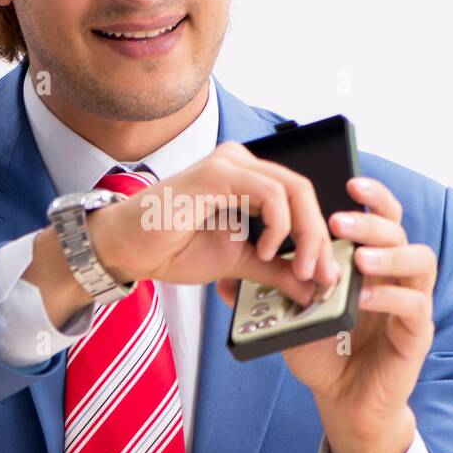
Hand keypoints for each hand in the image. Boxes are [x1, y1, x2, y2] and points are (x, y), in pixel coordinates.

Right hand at [91, 141, 340, 308]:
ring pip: (293, 190)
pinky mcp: (217, 174)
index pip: (299, 198)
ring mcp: (229, 164)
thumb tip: (311, 288)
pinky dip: (278, 226)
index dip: (318, 237)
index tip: (326, 276)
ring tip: (298, 269)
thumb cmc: (170, 246)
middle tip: (321, 275)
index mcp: (247, 179)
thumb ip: (275, 271)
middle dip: (318, 238)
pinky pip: (270, 194)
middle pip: (303, 191)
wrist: (125, 248)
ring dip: (305, 235)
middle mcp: (241, 163)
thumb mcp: (237, 263)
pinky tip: (264, 250)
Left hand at [216, 175, 436, 452]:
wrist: (343, 401)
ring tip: (357, 257)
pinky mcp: (417, 334)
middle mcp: (396, 275)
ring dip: (389, 253)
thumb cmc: (323, 352)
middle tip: (337, 220)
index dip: (372, 195)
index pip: (380, 216)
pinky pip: (414, 305)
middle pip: (400, 229)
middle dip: (370, 220)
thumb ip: (266, 292)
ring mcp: (411, 303)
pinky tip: (362, 296)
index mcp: (370, 261)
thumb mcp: (289, 316)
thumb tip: (224, 276)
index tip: (348, 180)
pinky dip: (389, 296)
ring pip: (420, 260)